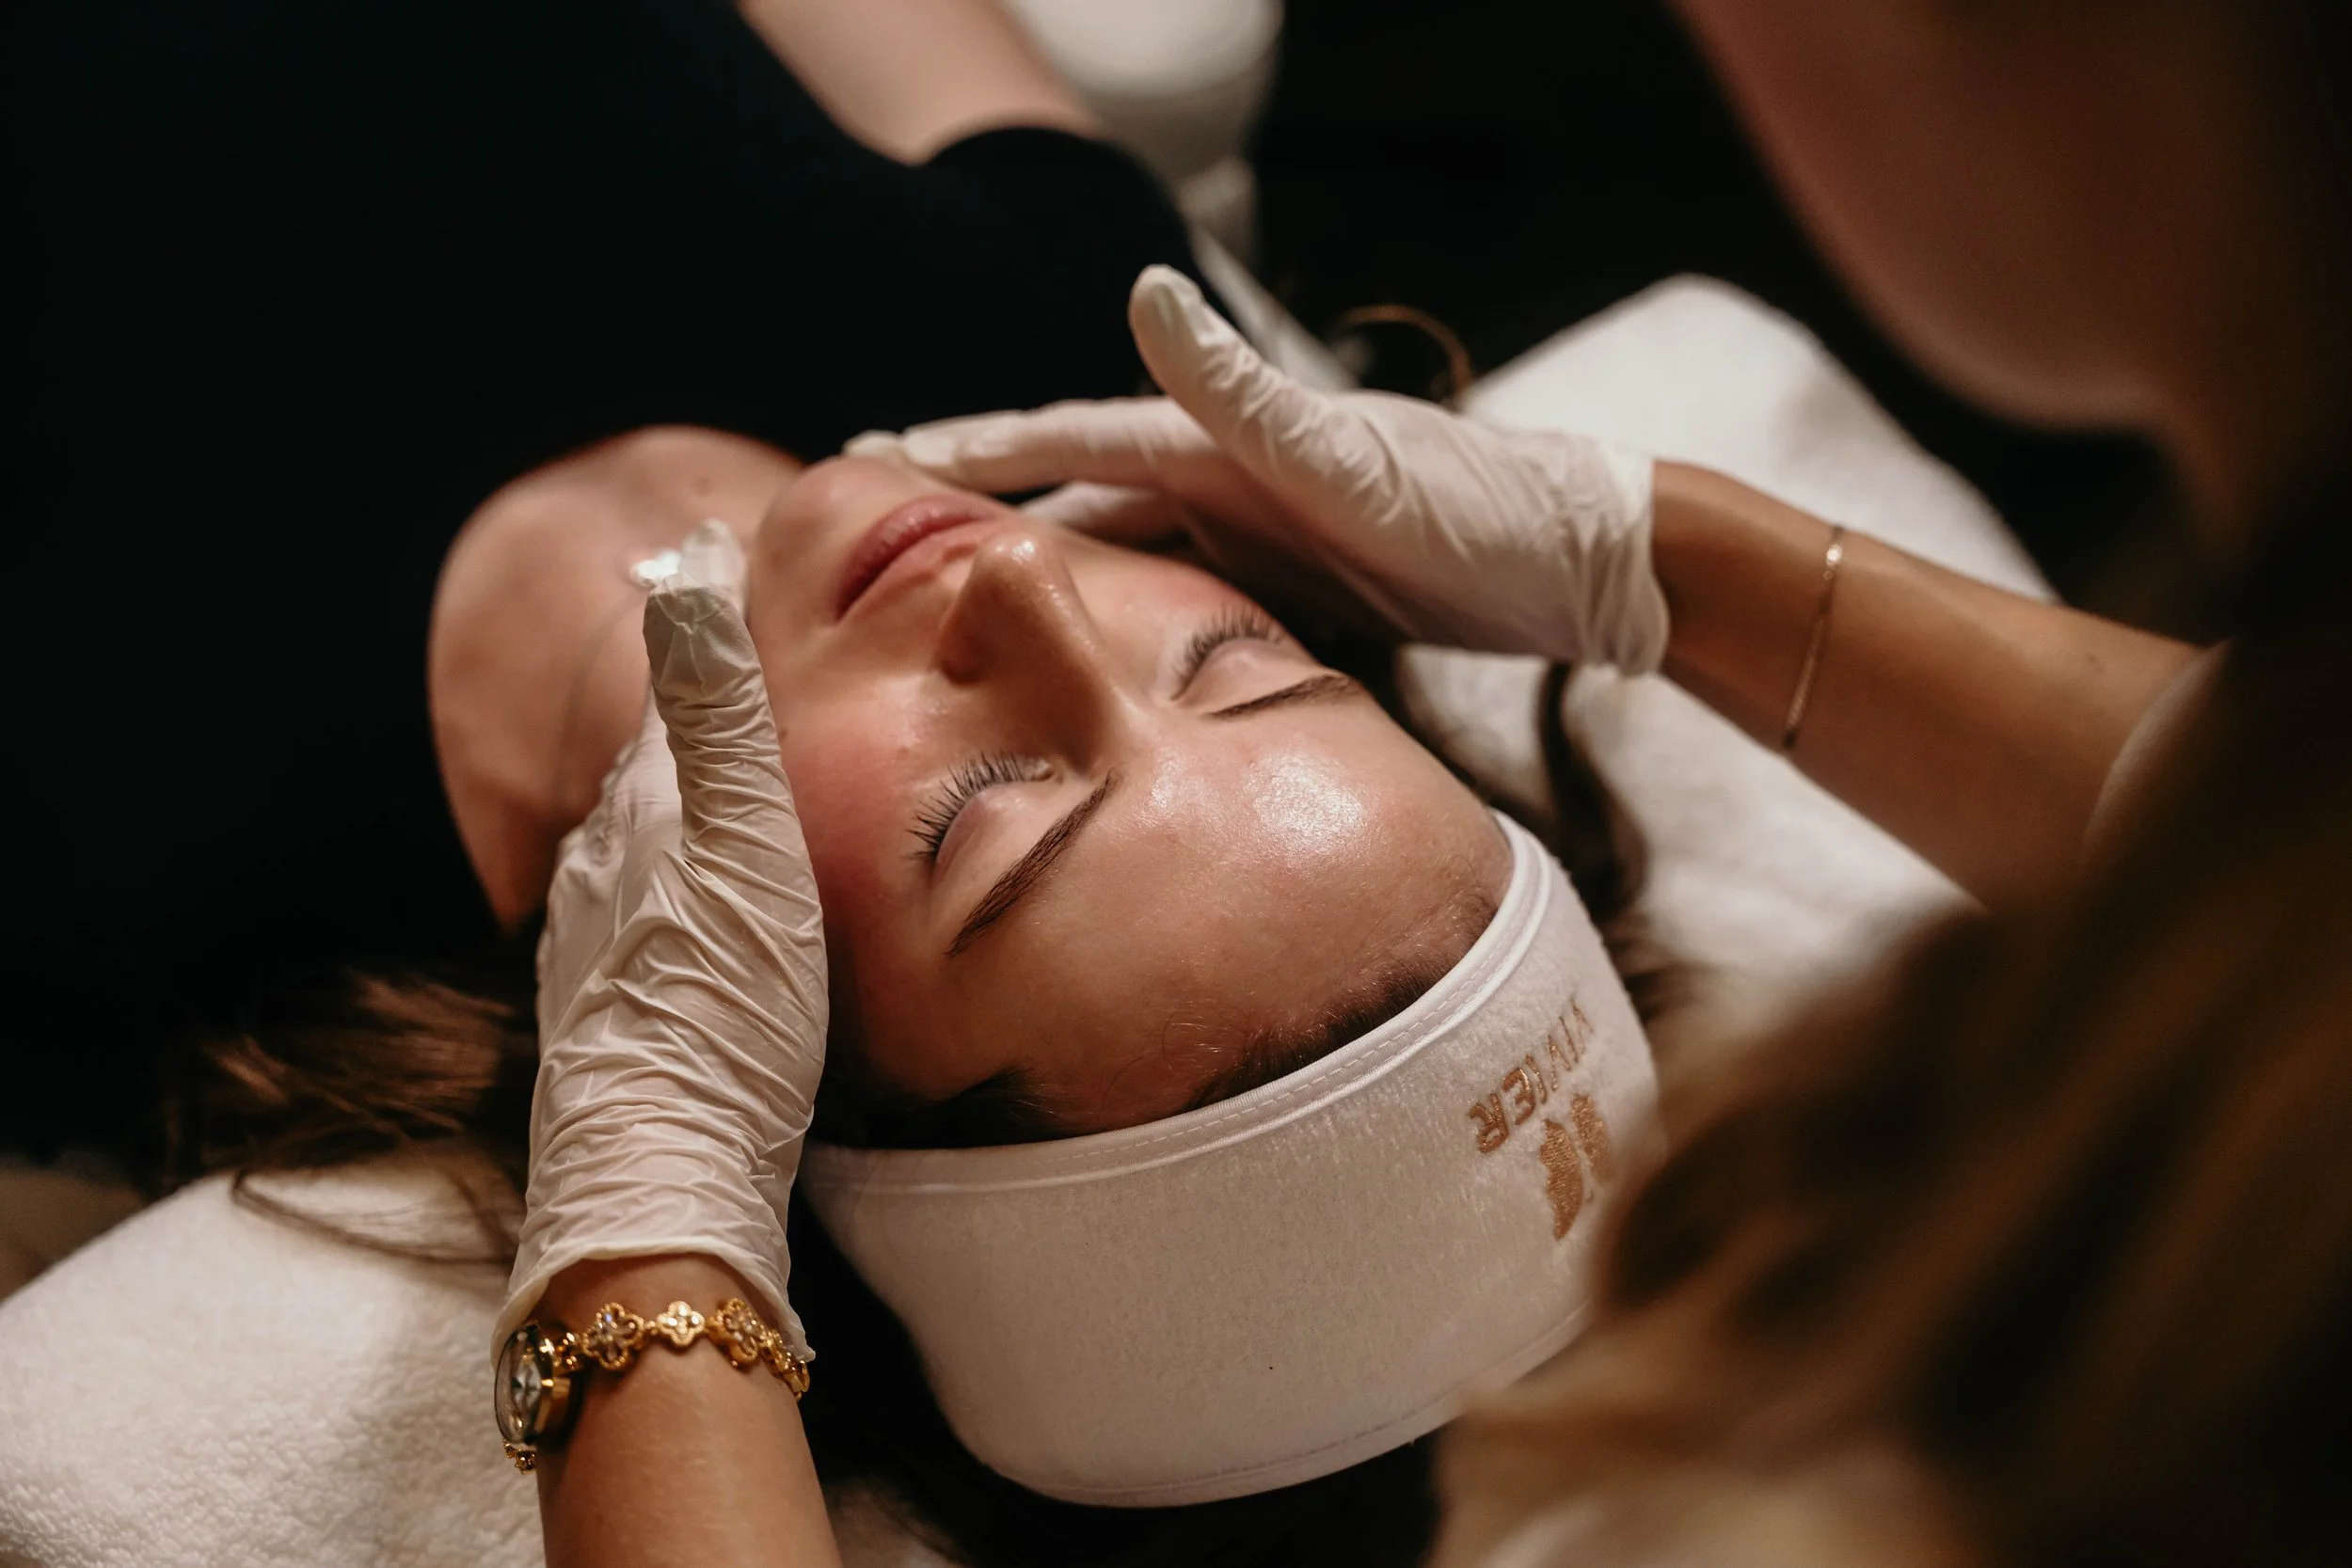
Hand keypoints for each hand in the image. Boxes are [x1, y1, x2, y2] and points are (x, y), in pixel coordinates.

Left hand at [500, 523, 826, 1359]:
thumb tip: (684, 573)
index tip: (729, 564)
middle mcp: (600, 871)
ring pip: (641, 848)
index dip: (711, 638)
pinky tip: (701, 921)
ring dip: (686, 809)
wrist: (658, 1181)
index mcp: (640, 816)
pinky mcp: (605, 1018)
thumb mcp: (747, 846)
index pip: (676, 699)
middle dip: (700, 724)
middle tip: (751, 676)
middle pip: (653, 773)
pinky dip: (679, 889)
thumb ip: (720, 714)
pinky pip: (642, 919)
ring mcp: (593, 948)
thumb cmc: (718, 1014)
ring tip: (735, 793)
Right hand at [848, 265, 1669, 671]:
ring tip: (946, 599)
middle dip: (974, 510)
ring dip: (1035, 568)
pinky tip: (1078, 649)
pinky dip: (1113, 615)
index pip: (1065, 443)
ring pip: (1115, 550)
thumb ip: (1242, 390)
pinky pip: (1172, 599)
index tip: (871, 458)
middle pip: (1071, 496)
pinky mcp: (1286, 586)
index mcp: (1219, 442)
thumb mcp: (1350, 457)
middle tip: (873, 535)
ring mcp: (1252, 532)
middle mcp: (1222, 477)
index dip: (969, 451)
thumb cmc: (1476, 508)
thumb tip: (1143, 293)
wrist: (1578, 568)